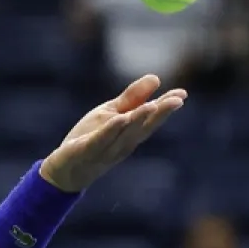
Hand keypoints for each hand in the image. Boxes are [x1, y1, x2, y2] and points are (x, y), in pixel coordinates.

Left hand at [40, 76, 186, 192]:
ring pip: (124, 134)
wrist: (66, 169)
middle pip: (143, 127)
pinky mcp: (86, 151)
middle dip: (160, 113)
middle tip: (176, 100)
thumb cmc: (92, 138)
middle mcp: (124, 143)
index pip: (152, 120)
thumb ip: (132, 98)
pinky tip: (119, 119)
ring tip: (152, 105)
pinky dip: (110, 131)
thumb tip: (156, 78)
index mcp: (132, 133)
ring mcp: (106, 149)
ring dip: (138, 120)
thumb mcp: (112, 113)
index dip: (167, 108)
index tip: (182, 95)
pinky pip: (100, 141)